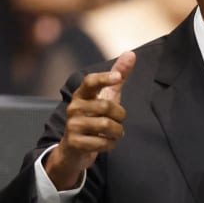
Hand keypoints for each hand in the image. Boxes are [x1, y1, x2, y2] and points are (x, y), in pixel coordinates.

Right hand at [45, 51, 136, 189]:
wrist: (73, 149)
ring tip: (116, 133)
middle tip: (120, 121)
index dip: (104, 78)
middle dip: (120, 115)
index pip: (90, 81)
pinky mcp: (74, 143)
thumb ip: (118, 76)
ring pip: (106, 125)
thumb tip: (131, 53)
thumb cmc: (93, 118)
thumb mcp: (106, 96)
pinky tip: (107, 143)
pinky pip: (102, 143)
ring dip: (118, 132)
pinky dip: (110, 144)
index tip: (118, 77)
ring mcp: (72, 125)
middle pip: (106, 106)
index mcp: (82, 95)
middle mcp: (74, 108)